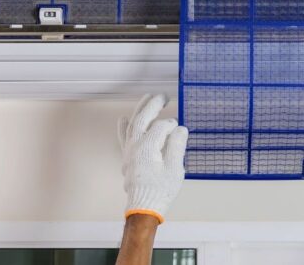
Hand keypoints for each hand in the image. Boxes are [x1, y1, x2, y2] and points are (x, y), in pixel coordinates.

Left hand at [117, 93, 188, 223]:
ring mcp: (129, 151)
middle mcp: (135, 146)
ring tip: (146, 98)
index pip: (160, 128)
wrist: (144, 207)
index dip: (171, 126)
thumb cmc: (160, 190)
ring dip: (139, 110)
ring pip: (132, 124)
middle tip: (162, 96)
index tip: (179, 130)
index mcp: (148, 147)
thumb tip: (179, 130)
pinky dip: (124, 126)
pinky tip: (124, 118)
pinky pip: (123, 137)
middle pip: (143, 119)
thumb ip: (177, 146)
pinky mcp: (127, 157)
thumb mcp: (175, 169)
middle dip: (152, 105)